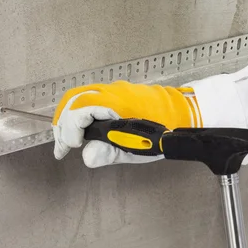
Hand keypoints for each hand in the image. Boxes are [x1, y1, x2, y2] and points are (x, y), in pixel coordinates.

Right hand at [52, 81, 200, 166]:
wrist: (185, 113)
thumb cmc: (165, 131)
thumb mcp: (137, 150)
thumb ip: (110, 153)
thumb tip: (87, 157)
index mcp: (116, 104)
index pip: (80, 110)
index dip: (70, 129)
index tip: (72, 147)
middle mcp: (112, 92)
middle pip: (74, 100)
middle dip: (64, 123)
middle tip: (63, 147)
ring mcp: (114, 90)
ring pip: (80, 97)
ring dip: (70, 118)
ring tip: (68, 140)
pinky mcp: (116, 93)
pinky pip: (91, 98)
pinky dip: (80, 113)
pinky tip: (82, 130)